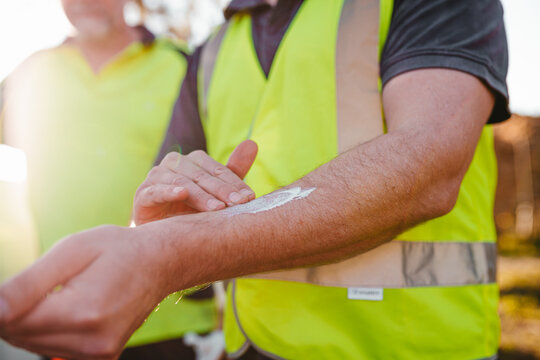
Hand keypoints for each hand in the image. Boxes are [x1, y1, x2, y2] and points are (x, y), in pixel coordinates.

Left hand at [0, 225, 167, 358]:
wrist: (160, 263)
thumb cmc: (117, 249)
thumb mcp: (74, 249)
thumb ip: (30, 282)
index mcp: (82, 311)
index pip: (10, 321)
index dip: (2, 303)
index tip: (14, 286)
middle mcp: (91, 340)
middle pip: (19, 336)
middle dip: (15, 311)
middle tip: (41, 281)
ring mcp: (99, 353)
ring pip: (34, 345)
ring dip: (32, 320)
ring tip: (60, 291)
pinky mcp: (102, 356)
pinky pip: (54, 349)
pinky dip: (50, 330)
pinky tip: (68, 306)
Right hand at [133, 140, 257, 224]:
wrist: (162, 234)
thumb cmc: (190, 210)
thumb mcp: (215, 191)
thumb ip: (232, 170)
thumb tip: (252, 143)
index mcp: (192, 160)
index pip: (216, 169)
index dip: (234, 183)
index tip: (249, 197)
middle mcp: (174, 163)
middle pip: (202, 175)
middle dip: (222, 190)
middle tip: (239, 203)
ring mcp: (156, 177)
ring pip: (182, 182)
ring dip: (201, 195)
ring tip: (218, 208)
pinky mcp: (143, 194)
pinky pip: (156, 191)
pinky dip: (169, 191)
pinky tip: (182, 194)